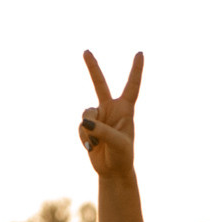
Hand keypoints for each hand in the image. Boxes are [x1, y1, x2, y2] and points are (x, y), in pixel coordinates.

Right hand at [78, 50, 141, 177]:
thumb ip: (102, 130)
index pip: (132, 86)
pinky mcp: (88, 127)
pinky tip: (91, 148)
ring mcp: (99, 117)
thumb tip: (85, 122)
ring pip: (86, 114)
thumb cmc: (122, 155)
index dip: (136, 70)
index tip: (140, 53)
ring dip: (89, 130)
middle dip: (92, 67)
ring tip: (97, 144)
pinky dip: (85, 138)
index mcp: (126, 109)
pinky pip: (81, 127)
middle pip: (100, 84)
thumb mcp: (118, 143)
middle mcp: (111, 109)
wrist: (112, 170)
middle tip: (85, 51)